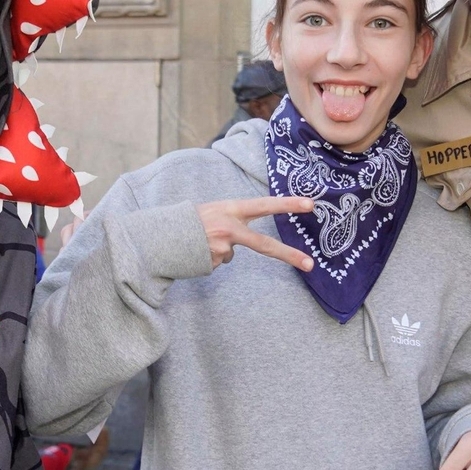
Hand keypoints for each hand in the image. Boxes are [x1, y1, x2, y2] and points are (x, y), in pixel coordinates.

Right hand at [195, 197, 315, 271]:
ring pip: (233, 254)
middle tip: (310, 265)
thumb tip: (240, 246)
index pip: (264, 205)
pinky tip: (197, 251)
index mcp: (230, 209)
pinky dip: (210, 258)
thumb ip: (232, 220)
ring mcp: (222, 246)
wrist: (159, 236)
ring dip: (219, 250)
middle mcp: (229, 227)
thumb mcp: (213, 211)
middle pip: (264, 245)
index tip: (311, 204)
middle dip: (289, 255)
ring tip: (200, 242)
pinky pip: (220, 261)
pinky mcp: (214, 261)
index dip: (288, 204)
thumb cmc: (188, 222)